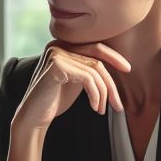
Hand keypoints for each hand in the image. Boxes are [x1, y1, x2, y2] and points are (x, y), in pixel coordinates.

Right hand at [12, 41, 130, 131]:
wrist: (34, 116)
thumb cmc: (54, 100)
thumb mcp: (75, 80)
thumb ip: (88, 68)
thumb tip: (117, 64)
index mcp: (62, 45)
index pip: (94, 46)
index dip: (113, 56)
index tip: (127, 69)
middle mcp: (57, 45)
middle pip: (96, 56)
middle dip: (111, 80)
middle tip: (119, 102)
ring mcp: (56, 53)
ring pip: (94, 69)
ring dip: (104, 93)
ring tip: (102, 110)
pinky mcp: (57, 65)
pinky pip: (88, 78)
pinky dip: (96, 95)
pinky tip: (94, 108)